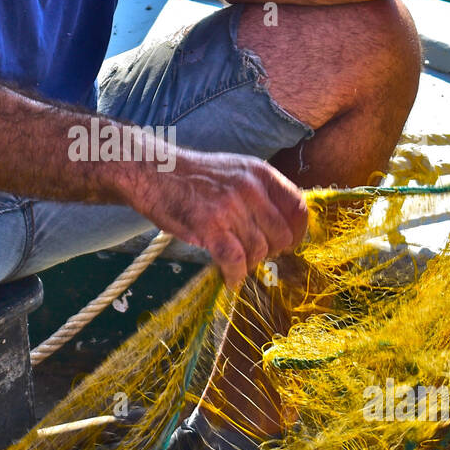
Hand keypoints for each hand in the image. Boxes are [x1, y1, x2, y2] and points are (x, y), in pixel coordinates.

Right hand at [122, 149, 311, 289]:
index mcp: (260, 173)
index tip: (288, 245)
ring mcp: (230, 206)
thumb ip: (260, 193)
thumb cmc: (192, 176)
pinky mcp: (210, 226)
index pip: (297, 207)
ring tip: (235, 264)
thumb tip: (282, 226)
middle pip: (281, 235)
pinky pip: (235, 260)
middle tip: (254, 255)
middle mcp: (250, 188)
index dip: (297, 232)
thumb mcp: (235, 171)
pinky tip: (230, 279)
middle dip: (271, 252)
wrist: (151, 170)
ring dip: (249, 264)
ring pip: (258, 251)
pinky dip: (235, 275)